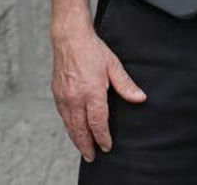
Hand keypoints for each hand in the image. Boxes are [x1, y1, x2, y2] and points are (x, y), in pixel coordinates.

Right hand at [50, 19, 145, 160]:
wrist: (69, 39)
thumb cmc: (92, 50)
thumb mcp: (114, 66)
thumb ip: (126, 85)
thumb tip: (140, 98)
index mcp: (91, 92)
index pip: (97, 122)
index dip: (102, 137)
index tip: (107, 146)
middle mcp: (75, 98)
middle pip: (80, 129)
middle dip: (87, 145)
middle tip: (92, 156)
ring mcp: (64, 97)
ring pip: (70, 125)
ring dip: (76, 139)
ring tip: (84, 149)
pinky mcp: (57, 94)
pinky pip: (63, 116)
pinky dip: (69, 127)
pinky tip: (74, 130)